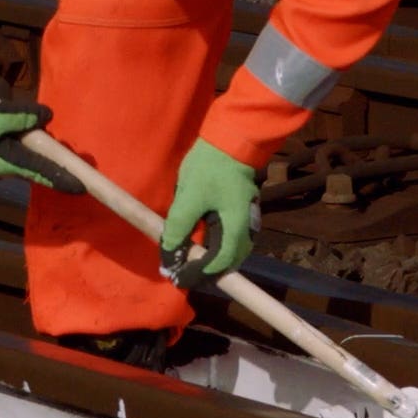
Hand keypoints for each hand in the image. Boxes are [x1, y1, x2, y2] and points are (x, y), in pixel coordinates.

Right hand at [0, 86, 83, 192]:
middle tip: (64, 153)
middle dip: (43, 157)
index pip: (36, 171)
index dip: (59, 177)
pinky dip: (5, 132)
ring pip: (8, 149)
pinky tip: (7, 121)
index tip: (81, 188)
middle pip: (23, 160)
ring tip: (37, 132)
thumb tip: (46, 118)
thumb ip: (22, 117)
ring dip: (23, 142)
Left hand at [159, 138, 259, 286]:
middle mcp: (247, 229)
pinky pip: (229, 238)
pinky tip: (198, 244)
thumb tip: (170, 254)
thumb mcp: (188, 199)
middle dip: (205, 271)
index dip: (199, 275)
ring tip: (187, 261)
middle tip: (181, 273)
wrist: (230, 139)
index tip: (179, 278)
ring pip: (230, 251)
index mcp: (237, 229)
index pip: (220, 264)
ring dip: (211, 260)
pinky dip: (214, 246)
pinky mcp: (240, 212)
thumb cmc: (209, 169)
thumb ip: (178, 229)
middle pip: (228, 262)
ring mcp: (246, 220)